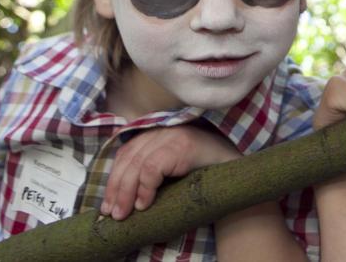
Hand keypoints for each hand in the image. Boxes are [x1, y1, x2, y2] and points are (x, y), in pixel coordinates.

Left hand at [101, 124, 239, 219]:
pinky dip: (145, 187)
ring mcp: (173, 135)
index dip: (114, 178)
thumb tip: (120, 195)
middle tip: (113, 214)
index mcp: (158, 133)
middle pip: (128, 158)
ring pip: (137, 164)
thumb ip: (150, 171)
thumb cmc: (203, 173)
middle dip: (116, 188)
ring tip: (124, 214)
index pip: (127, 153)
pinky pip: (153, 167)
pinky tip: (144, 204)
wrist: (237, 172)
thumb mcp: (172, 170)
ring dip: (127, 192)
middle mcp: (163, 130)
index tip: (108, 204)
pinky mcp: (182, 145)